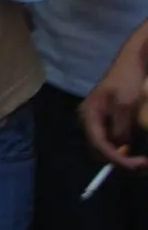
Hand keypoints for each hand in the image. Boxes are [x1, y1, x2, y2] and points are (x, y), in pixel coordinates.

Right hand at [80, 45, 147, 170]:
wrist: (131, 64)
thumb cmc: (127, 81)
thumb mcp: (125, 104)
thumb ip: (121, 127)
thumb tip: (121, 148)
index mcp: (89, 114)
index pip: (99, 143)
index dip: (116, 158)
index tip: (137, 165)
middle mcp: (88, 119)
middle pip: (98, 149)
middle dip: (119, 159)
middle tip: (141, 163)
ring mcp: (97, 120)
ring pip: (105, 147)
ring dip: (121, 155)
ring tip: (140, 159)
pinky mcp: (106, 120)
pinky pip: (110, 140)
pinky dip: (122, 148)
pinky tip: (134, 148)